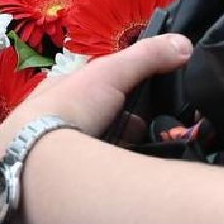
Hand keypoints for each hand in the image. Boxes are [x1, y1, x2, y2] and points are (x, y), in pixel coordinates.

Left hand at [0, 35, 192, 162]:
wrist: (39, 160)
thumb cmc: (71, 107)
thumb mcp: (111, 72)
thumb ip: (146, 57)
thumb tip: (184, 43)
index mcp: (57, 90)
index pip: (91, 88)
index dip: (117, 93)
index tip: (142, 106)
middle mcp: (50, 119)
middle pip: (94, 121)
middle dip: (119, 127)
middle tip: (143, 134)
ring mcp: (51, 151)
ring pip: (90, 149)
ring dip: (113, 152)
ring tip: (138, 159)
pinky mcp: (56, 180)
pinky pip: (87, 176)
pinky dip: (105, 175)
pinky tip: (122, 180)